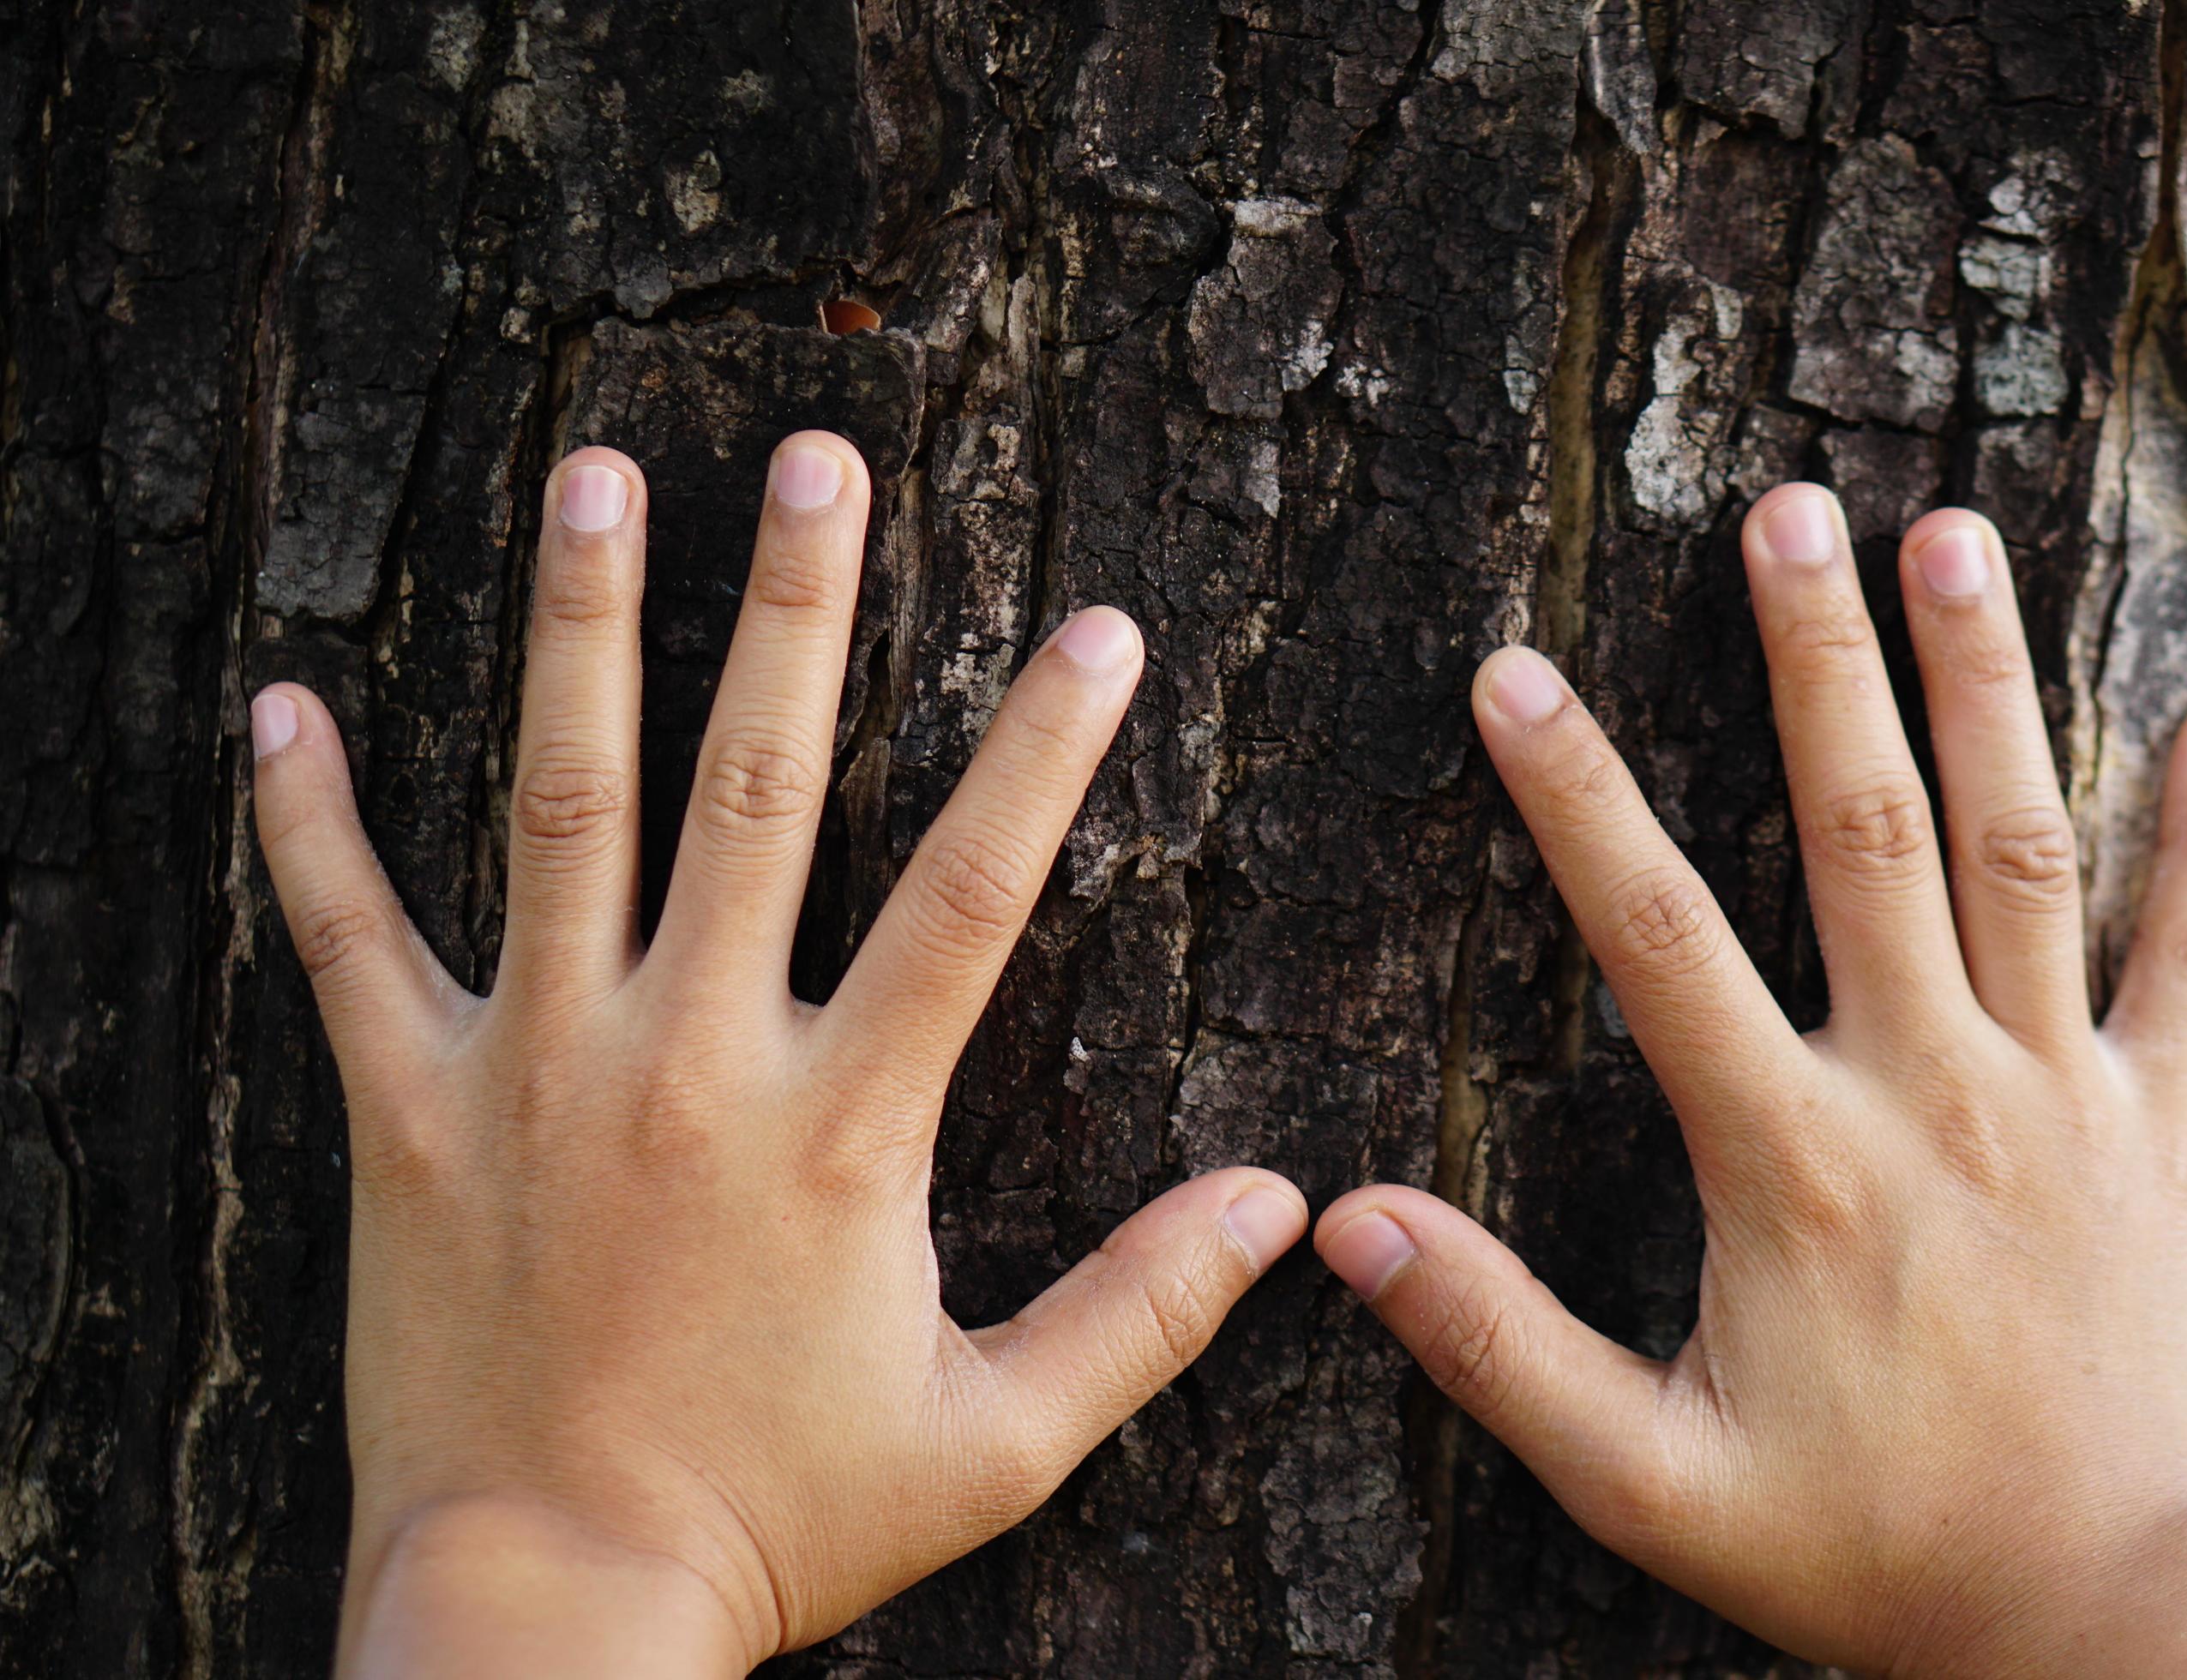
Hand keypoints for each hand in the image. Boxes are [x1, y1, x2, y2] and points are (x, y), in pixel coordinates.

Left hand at [250, 435, 1309, 1673]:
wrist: (551, 1616)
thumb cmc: (779, 1528)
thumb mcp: (994, 1441)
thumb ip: (1143, 1312)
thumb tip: (1286, 1207)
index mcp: (839, 1130)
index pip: (967, 899)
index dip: (1045, 755)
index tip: (1101, 628)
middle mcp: (686, 1063)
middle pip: (754, 793)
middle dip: (797, 611)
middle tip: (821, 456)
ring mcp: (534, 1074)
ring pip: (559, 812)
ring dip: (580, 634)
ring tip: (597, 476)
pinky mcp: (406, 1115)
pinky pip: (342, 943)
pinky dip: (304, 826)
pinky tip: (278, 708)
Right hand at [1315, 486, 2186, 1674]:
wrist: (2090, 1621)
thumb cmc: (1861, 1552)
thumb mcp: (1645, 1479)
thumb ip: (1496, 1348)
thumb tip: (1347, 1226)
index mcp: (1795, 1162)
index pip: (1655, 936)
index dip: (1575, 795)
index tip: (1513, 672)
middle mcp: (1933, 1093)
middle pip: (1864, 833)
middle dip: (1816, 660)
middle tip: (1786, 510)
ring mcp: (2062, 1098)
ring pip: (2024, 850)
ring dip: (1986, 684)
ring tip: (1953, 534)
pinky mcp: (2159, 1130)